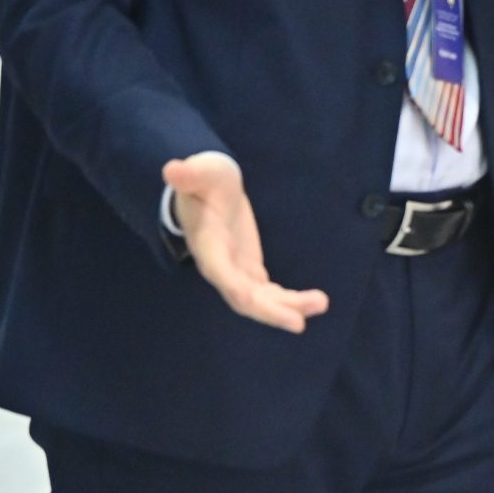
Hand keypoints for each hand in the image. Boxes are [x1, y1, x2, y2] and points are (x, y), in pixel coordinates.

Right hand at [163, 152, 329, 333]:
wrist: (208, 190)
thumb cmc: (204, 180)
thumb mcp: (200, 172)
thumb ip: (190, 174)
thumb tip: (172, 169)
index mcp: (207, 245)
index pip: (220, 272)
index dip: (237, 289)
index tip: (255, 300)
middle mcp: (220, 266)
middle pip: (242, 298)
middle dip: (269, 311)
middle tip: (299, 323)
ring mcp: (236, 271)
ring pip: (259, 300)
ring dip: (287, 307)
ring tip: (320, 303)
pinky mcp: (250, 270)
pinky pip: (269, 293)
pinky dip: (290, 300)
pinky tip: (314, 303)